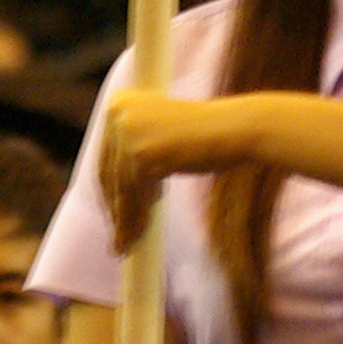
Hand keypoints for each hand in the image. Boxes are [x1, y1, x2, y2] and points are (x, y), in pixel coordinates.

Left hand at [101, 91, 266, 251]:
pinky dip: (133, 218)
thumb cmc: (208, 134)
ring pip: (119, 187)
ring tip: (127, 242)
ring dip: (123, 218)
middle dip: (114, 206)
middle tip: (119, 234)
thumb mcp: (161, 133)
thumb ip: (136, 146)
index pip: (106, 155)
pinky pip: (131, 195)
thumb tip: (110, 188)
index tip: (114, 212)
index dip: (109, 188)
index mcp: (120, 101)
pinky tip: (136, 235)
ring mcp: (127, 132)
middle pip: (108, 171)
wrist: (236, 129)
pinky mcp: (139, 154)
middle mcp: (117, 112)